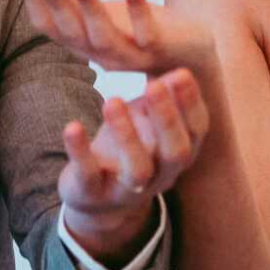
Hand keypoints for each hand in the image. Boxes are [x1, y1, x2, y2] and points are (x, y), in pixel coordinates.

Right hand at [16, 0, 215, 76]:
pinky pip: (147, 33)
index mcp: (79, 43)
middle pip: (71, 32)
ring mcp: (129, 52)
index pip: (47, 25)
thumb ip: (64, 0)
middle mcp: (98, 52)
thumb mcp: (95, 14)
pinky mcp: (158, 47)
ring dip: (92, 12)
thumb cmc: (134, 30)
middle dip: (56, 7)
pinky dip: (139, 12)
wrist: (186, 54)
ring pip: (104, 37)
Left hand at [58, 69, 208, 261]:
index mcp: (177, 154)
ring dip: (127, 135)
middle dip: (166, 118)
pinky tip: (72, 126)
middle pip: (176, 153)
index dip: (191, 104)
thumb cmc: (128, 147)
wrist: (96, 198)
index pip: (196, 132)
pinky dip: (80, 151)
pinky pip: (88, 175)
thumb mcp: (145, 119)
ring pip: (137, 170)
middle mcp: (160, 176)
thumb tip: (179, 71)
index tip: (183, 73)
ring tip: (112, 101)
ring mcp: (127, 190)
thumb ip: (162, 97)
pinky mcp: (93, 193)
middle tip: (154, 85)